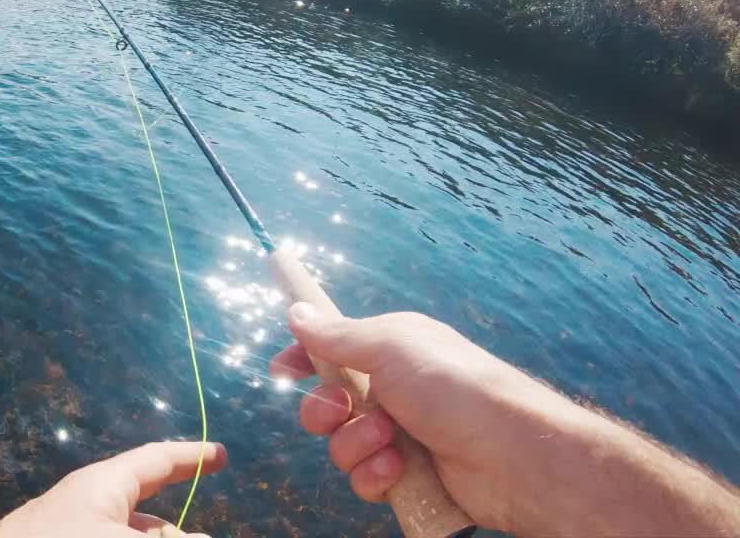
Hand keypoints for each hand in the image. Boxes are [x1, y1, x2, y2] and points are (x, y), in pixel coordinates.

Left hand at [0, 441, 226, 537]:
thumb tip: (199, 536)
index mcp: (105, 485)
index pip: (156, 460)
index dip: (191, 457)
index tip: (221, 455)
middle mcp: (90, 505)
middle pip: (147, 515)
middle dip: (175, 529)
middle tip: (204, 532)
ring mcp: (73, 529)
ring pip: (127, 533)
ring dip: (152, 536)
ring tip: (176, 536)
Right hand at [271, 304, 739, 536]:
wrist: (511, 455)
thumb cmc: (455, 387)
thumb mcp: (390, 347)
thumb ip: (337, 335)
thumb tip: (297, 312)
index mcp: (391, 351)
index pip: (333, 349)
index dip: (304, 358)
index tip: (281, 369)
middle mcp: (394, 391)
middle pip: (327, 404)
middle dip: (325, 412)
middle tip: (340, 410)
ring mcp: (401, 435)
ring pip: (342, 447)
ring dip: (356, 445)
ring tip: (390, 442)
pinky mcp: (409, 476)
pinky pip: (365, 480)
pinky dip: (375, 476)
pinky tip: (398, 471)